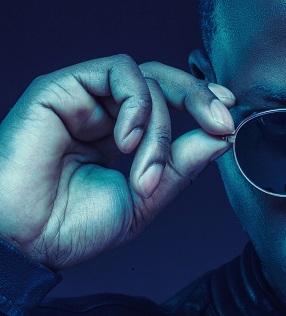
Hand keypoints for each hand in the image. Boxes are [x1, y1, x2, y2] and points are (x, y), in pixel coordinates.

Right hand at [0, 55, 234, 270]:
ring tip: (147, 171)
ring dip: (161, 126)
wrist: (25, 242)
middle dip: (199, 98)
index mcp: (121, 135)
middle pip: (163, 81)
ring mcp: (83, 99)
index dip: (201, 101)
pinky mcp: (61, 88)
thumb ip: (181, 166)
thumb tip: (222, 138)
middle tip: (222, 122)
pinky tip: (127, 142)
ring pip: (146, 81)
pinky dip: (137, 105)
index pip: (168, 103)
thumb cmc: (73, 226)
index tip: (229, 117)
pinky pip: (116, 73)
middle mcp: (104, 112)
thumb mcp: (145, 198)